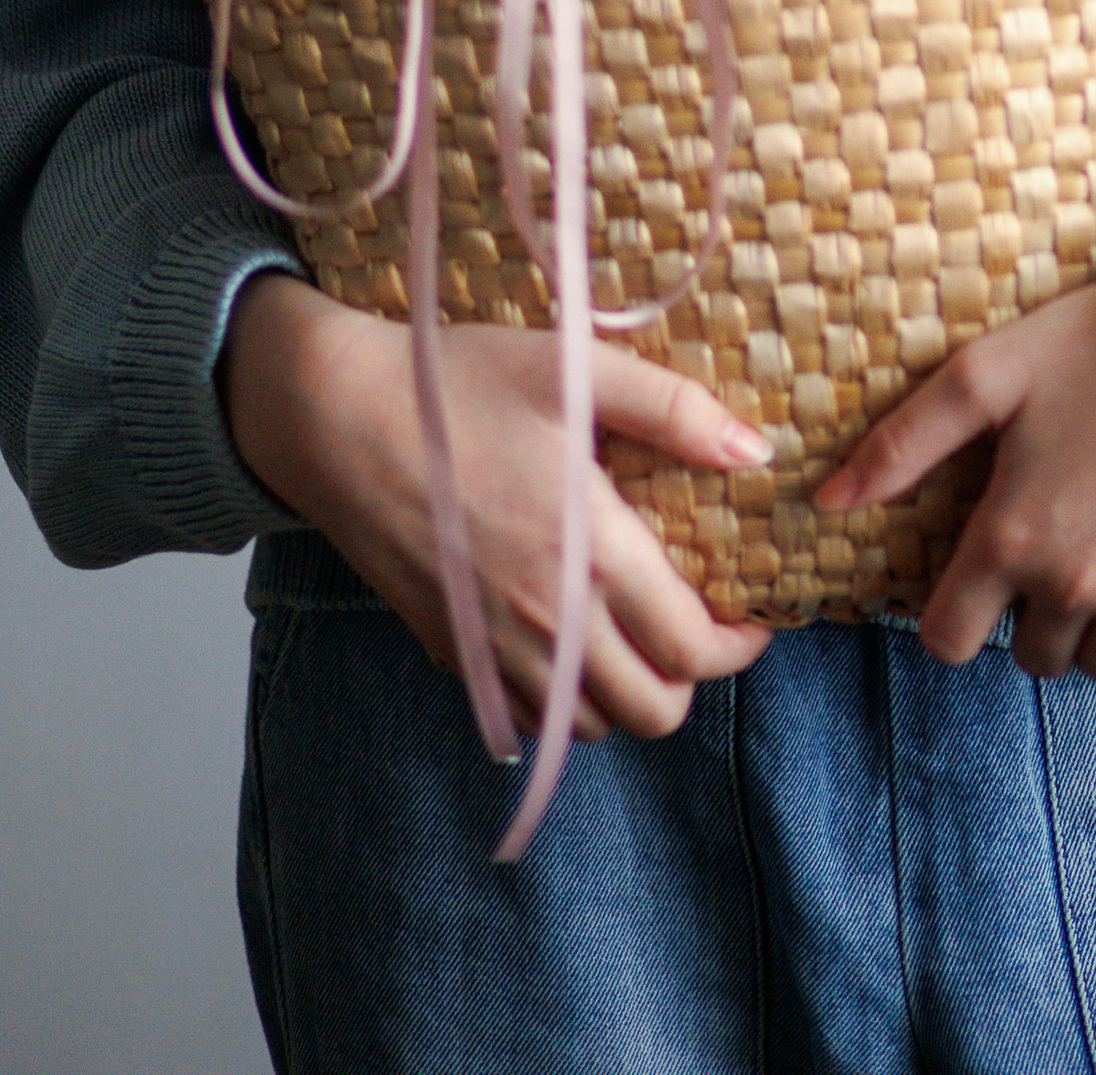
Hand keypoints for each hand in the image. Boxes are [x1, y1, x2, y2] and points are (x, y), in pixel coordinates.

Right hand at [220, 273, 774, 739]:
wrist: (339, 416)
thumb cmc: (461, 384)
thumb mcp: (577, 370)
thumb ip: (675, 410)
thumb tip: (756, 450)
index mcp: (589, 551)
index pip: (690, 648)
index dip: (739, 642)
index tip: (753, 615)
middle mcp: (546, 620)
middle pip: (651, 712)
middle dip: (692, 680)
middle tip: (699, 627)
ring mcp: (493, 648)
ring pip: (590, 726)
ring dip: (628, 693)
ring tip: (638, 631)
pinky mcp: (452, 653)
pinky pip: (528, 716)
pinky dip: (564, 700)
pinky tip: (570, 639)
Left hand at [815, 280, 1095, 678]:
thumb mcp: (989, 374)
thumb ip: (903, 443)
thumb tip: (824, 501)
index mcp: (1010, 539)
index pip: (950, 642)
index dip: (953, 613)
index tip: (975, 576)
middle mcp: (1072, 585)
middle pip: (1029, 658)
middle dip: (1027, 615)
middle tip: (1048, 546)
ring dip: (1089, 626)